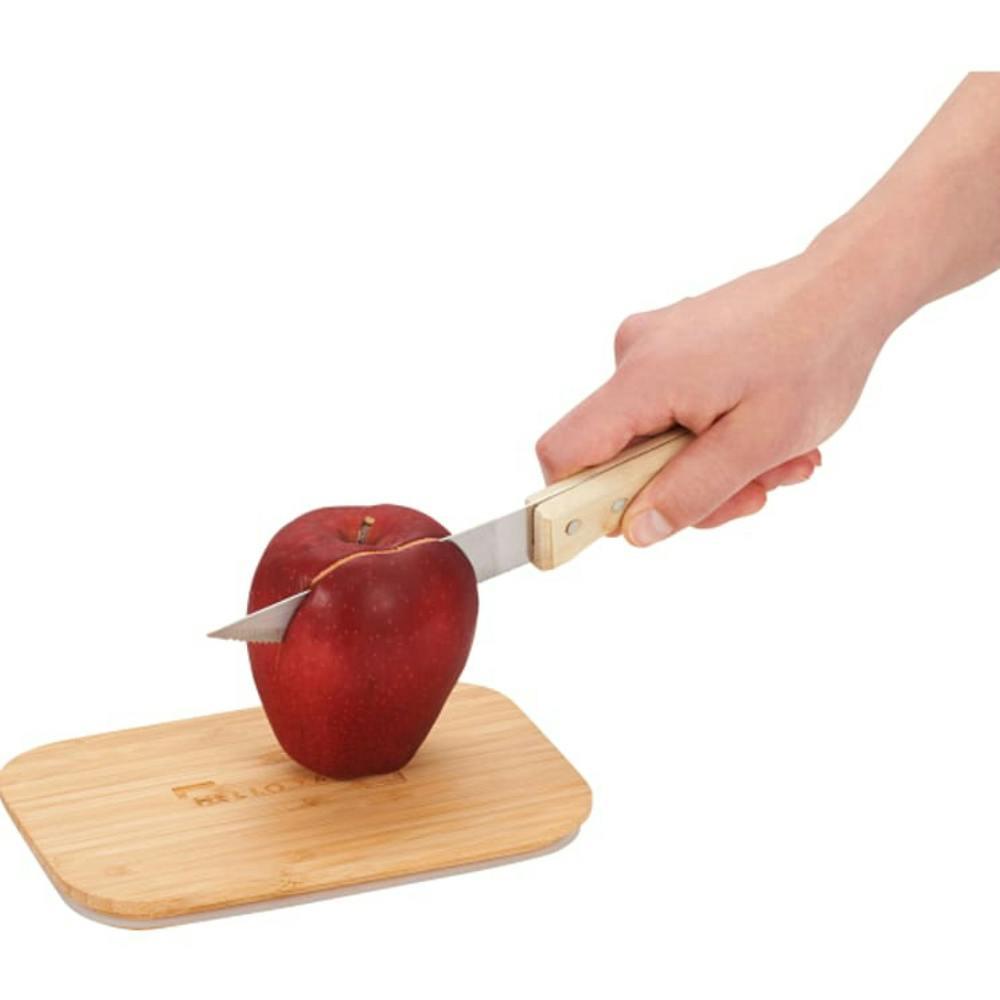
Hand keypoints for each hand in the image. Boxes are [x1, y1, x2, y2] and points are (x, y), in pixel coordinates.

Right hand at [535, 247, 896, 545]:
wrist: (849, 286)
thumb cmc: (815, 353)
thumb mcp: (759, 443)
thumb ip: (692, 493)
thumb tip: (635, 532)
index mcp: (644, 377)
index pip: (563, 451)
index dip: (577, 501)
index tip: (623, 527)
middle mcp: (634, 355)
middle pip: (619, 456)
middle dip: (683, 486)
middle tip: (753, 489)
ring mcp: (652, 347)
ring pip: (653, 440)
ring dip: (711, 464)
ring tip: (776, 457)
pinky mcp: (671, 346)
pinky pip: (671, 413)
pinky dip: (713, 434)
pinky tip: (762, 431)